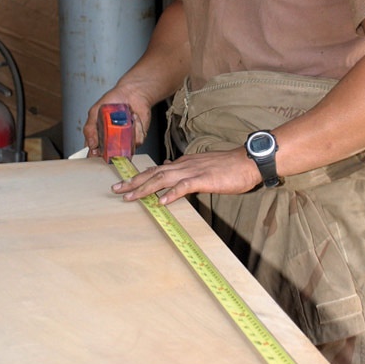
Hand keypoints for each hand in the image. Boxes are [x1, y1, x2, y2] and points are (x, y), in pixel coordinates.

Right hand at [83, 87, 150, 154]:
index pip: (94, 154)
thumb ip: (90, 129)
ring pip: (125, 150)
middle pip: (110, 157)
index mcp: (100, 137)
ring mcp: (125, 141)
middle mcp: (113, 142)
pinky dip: (136, 127)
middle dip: (111, 151)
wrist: (131, 92)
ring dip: (124, 134)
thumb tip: (90, 145)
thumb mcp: (95, 112)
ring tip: (124, 118)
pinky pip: (137, 140)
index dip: (94, 156)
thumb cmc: (113, 101)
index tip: (95, 151)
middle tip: (110, 137)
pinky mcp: (138, 138)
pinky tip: (133, 117)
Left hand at [113, 148, 261, 205]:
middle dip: (133, 182)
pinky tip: (161, 202)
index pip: (157, 170)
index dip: (140, 177)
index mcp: (184, 163)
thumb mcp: (204, 166)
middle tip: (116, 189)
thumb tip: (170, 171)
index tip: (125, 183)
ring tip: (130, 197)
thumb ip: (187, 170)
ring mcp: (193, 171)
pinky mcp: (204, 179)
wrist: (248, 161)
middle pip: (153, 173)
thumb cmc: (230, 167)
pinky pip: (183, 186)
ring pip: (162, 179)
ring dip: (144, 188)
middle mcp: (184, 165)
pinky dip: (171, 194)